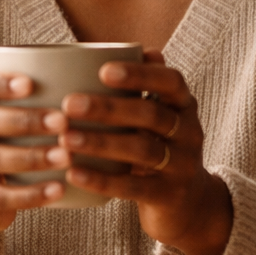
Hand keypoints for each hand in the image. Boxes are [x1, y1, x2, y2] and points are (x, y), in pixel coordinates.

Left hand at [58, 51, 232, 254]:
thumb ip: (142, 88)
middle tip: (69, 104)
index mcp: (184, 105)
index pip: (170, 81)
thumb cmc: (160, 147)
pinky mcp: (168, 196)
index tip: (102, 70)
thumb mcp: (159, 116)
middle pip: (151, 114)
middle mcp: (189, 132)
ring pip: (142, 150)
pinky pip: (133, 187)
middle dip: (108, 108)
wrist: (191, 205)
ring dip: (100, 143)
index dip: (139, 74)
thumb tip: (120, 49)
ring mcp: (182, 165)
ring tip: (65, 138)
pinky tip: (73, 173)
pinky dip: (101, 180)